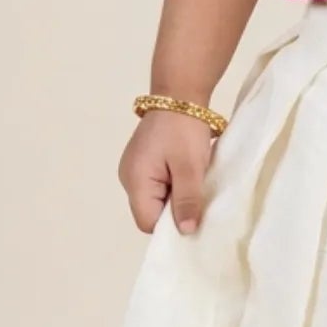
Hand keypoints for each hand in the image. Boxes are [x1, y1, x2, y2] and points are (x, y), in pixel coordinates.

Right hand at [118, 110, 216, 234]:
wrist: (179, 94)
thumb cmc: (184, 130)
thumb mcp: (190, 167)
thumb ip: (187, 200)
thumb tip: (185, 232)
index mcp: (135, 181)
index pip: (148, 222)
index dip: (170, 226)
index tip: (193, 217)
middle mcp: (128, 178)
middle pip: (150, 212)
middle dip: (174, 211)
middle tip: (198, 199)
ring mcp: (134, 169)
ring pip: (155, 199)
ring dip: (175, 197)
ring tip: (194, 184)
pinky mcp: (143, 162)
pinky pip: (157, 185)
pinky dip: (173, 185)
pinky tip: (187, 175)